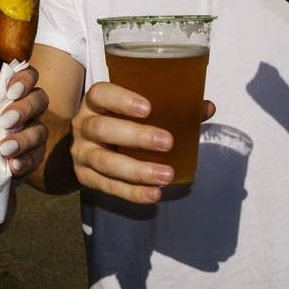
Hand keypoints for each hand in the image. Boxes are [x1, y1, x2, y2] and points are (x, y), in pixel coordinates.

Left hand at [0, 66, 48, 177]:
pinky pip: (36, 157)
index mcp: (8, 96)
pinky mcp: (32, 158)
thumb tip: (0, 109)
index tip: (12, 92)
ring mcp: (31, 135)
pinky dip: (25, 160)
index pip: (27, 76)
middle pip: (40, 99)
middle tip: (6, 121)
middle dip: (25, 108)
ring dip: (24, 138)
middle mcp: (25, 112)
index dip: (26, 79)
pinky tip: (12, 165)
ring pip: (41, 130)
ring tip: (4, 149)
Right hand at [70, 81, 215, 203]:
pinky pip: (107, 187)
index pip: (100, 94)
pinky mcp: (84, 177)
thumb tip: (207, 108)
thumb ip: (169, 107)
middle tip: (168, 142)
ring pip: (104, 162)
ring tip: (166, 175)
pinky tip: (153, 194)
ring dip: (137, 170)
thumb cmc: (118, 120)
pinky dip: (131, 192)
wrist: (86, 144)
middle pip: (102, 129)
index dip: (122, 100)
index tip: (148, 108)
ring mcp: (81, 153)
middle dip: (136, 136)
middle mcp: (83, 125)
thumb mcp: (134, 109)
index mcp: (94, 102)